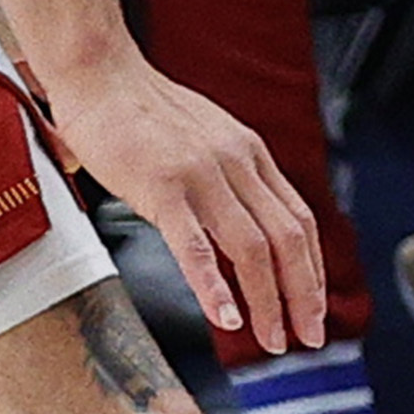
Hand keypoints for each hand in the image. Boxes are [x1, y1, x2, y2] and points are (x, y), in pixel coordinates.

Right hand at [31, 46, 329, 357]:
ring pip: (251, 249)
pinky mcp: (161, 187)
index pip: (300, 220)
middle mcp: (236, 163)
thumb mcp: (205, 137)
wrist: (98, 73)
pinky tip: (226, 319)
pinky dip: (214, 287)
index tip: (315, 306)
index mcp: (250, 154)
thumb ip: (228, 174)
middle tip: (309, 338)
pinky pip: (195, 246)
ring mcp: (201, 175)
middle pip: (288, 240)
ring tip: (271, 340)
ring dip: (267, 302)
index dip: (313, 269)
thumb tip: (243, 216)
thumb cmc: (140, 110)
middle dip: (304, 295)